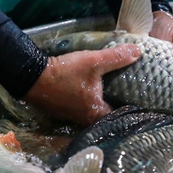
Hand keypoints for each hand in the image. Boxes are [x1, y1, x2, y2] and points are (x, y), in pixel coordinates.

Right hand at [23, 44, 141, 126]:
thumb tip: (139, 52)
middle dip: (117, 103)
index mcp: (96, 113)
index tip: (141, 96)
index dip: (132, 106)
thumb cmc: (65, 72)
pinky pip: (83, 108)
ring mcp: (73, 117)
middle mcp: (85, 120)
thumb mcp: (93, 61)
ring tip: (114, 89)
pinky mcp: (64, 111)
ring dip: (103, 102)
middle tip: (130, 91)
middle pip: (108, 114)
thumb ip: (116, 58)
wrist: (30, 76)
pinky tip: (93, 90)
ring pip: (95, 111)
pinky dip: (90, 100)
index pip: (121, 115)